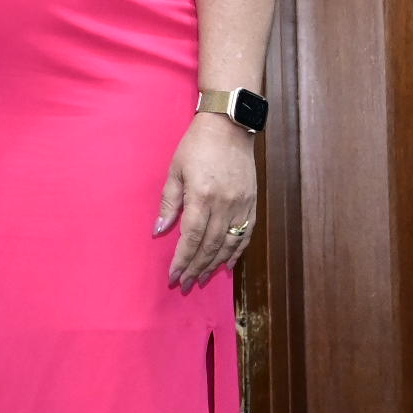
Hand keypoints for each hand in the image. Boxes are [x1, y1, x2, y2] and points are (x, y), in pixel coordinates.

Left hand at [155, 111, 257, 291]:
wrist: (229, 127)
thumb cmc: (196, 146)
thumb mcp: (175, 170)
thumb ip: (169, 202)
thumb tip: (160, 231)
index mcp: (202, 196)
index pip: (192, 238)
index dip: (182, 260)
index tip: (173, 276)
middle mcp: (225, 205)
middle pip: (210, 246)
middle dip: (196, 268)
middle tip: (185, 285)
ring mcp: (242, 206)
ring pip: (229, 244)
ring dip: (214, 265)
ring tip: (202, 279)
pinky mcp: (252, 204)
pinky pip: (245, 235)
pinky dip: (236, 252)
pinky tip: (226, 264)